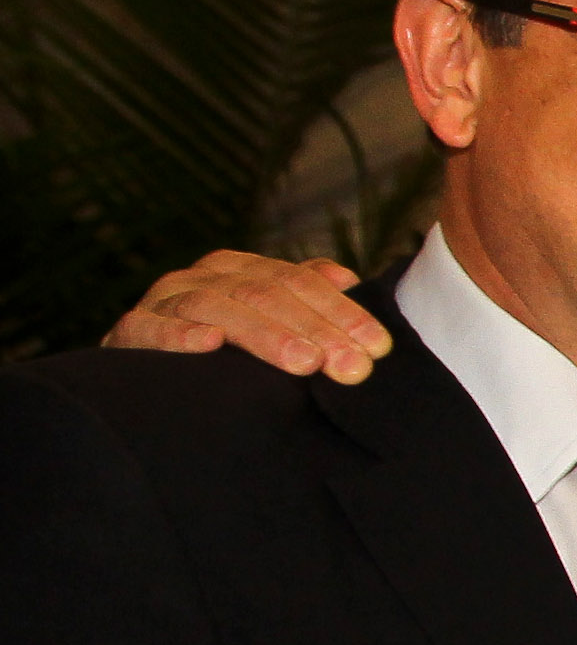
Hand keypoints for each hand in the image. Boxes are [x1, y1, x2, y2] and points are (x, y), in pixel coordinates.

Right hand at [103, 251, 391, 383]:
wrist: (141, 376)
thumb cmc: (220, 350)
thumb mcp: (266, 320)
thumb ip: (304, 296)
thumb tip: (349, 278)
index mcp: (241, 269)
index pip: (299, 282)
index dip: (342, 313)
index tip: (378, 348)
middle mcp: (204, 276)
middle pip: (267, 294)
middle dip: (315, 331)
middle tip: (351, 367)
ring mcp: (165, 300)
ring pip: (217, 307)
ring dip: (263, 335)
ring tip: (303, 362)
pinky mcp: (130, 329)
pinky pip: (150, 327)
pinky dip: (179, 335)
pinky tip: (208, 346)